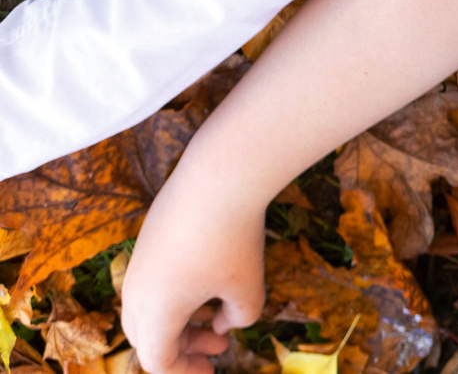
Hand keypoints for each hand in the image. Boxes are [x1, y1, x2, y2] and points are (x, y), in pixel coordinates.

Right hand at [121, 182, 264, 373]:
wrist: (219, 177)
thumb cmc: (234, 238)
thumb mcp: (249, 288)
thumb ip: (240, 318)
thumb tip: (226, 323)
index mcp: (155, 313)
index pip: (157, 361)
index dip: (184, 371)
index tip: (212, 369)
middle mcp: (136, 291)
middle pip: (149, 338)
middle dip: (183, 347)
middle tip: (220, 344)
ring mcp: (139, 264)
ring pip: (149, 310)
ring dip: (181, 321)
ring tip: (221, 315)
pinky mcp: (148, 240)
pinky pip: (153, 283)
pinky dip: (177, 295)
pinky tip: (211, 282)